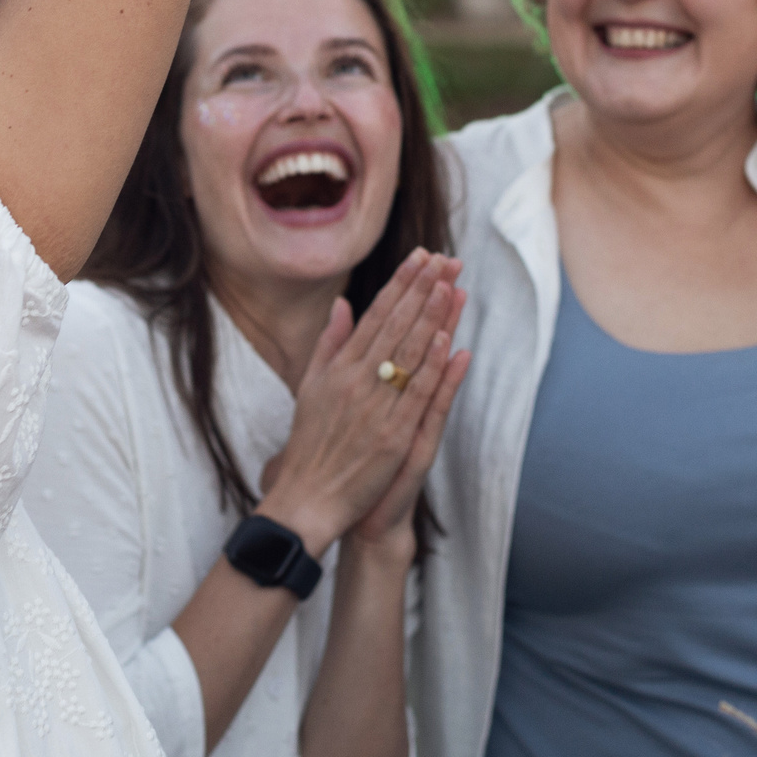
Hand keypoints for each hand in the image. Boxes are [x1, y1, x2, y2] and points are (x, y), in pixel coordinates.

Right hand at [257, 250, 463, 553]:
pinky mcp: (392, 437)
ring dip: (430, 316)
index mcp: (338, 368)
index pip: (375, 316)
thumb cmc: (310, 444)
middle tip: (444, 258)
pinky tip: (446, 341)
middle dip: (421, 289)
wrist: (307, 499)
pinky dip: (431, 368)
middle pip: (395, 326)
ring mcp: (375, 408)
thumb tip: (344, 304)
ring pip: (408, 354)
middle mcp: (356, 381)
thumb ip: (329, 343)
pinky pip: (416, 396)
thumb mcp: (311, 387)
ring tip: (449, 283)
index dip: (399, 285)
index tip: (419, 258)